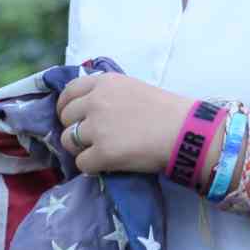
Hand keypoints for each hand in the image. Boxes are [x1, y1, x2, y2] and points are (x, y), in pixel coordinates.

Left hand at [56, 72, 190, 174]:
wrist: (184, 131)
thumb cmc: (164, 110)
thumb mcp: (130, 88)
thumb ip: (106, 93)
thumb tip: (84, 107)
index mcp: (103, 83)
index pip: (68, 92)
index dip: (66, 107)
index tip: (71, 118)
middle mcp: (95, 102)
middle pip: (65, 118)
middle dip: (73, 129)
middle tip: (90, 138)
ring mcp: (97, 128)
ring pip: (68, 141)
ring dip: (79, 149)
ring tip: (98, 152)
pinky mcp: (103, 153)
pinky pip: (82, 163)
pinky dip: (91, 166)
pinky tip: (106, 164)